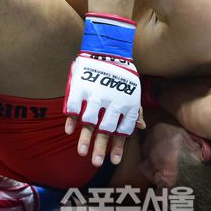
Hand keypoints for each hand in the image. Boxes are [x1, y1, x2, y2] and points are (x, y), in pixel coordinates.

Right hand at [64, 13, 142, 166]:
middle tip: (97, 163)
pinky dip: (71, 119)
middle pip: (106, 129)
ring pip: (89, 121)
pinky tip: (69, 131)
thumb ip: (136, 109)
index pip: (123, 129)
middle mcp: (111, 102)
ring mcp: (95, 95)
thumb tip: (140, 127)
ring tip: (82, 153)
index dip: (119, 146)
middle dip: (101, 147)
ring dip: (85, 138)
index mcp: (126, 104)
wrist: (108, 47)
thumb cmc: (122, 72)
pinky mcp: (81, 87)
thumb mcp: (133, 90)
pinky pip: (74, 107)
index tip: (115, 160)